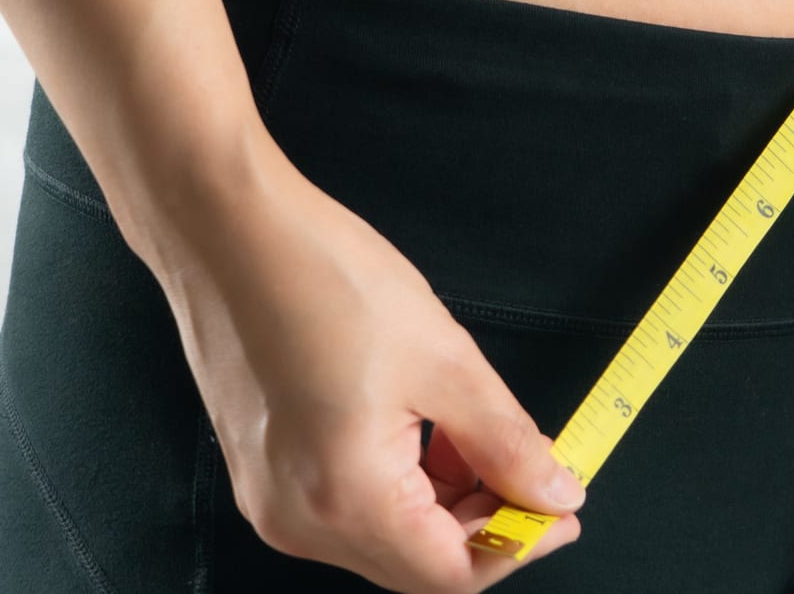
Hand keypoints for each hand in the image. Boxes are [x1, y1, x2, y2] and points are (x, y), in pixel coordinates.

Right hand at [150, 138, 584, 591]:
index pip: (450, 575)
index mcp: (345, 501)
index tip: (565, 509)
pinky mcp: (264, 472)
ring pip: (386, 536)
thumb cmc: (327, 282)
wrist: (229, 233)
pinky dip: (404, 483)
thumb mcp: (446, 362)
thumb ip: (507, 442)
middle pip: (417, 564)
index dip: (520, 545)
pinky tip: (431, 428)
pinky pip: (351, 506)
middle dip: (486, 522)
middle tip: (535, 464)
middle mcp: (298, 521)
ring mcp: (272, 500)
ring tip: (482, 432)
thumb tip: (557, 493)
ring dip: (447, 501)